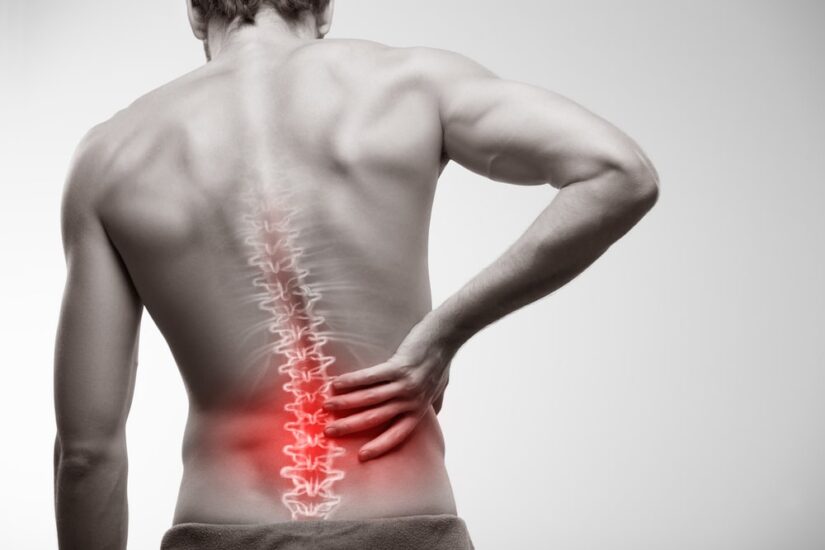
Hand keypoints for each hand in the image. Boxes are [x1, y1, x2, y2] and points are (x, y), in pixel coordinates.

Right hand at [323, 315, 457, 461]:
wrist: (447, 334)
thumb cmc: (441, 360)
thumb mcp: (440, 387)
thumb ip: (434, 402)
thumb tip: (433, 414)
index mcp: (419, 409)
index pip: (398, 434)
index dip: (379, 446)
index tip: (361, 457)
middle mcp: (411, 400)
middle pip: (376, 418)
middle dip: (350, 426)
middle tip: (328, 432)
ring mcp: (405, 384)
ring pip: (370, 398)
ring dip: (346, 403)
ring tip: (327, 406)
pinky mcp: (400, 366)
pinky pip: (371, 377)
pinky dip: (352, 381)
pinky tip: (336, 384)